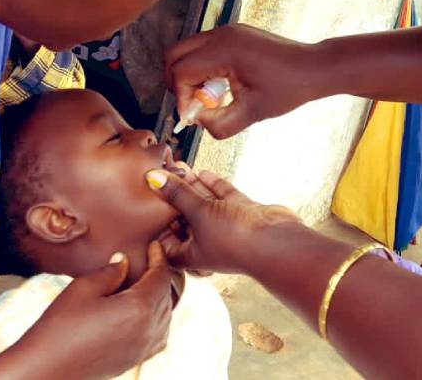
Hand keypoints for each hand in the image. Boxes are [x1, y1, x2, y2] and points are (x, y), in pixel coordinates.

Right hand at [11, 242, 173, 379]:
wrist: (46, 368)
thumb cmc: (60, 327)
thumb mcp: (83, 289)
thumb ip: (109, 272)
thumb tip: (124, 261)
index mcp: (139, 309)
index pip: (161, 277)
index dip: (160, 258)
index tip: (155, 245)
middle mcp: (148, 331)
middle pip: (166, 296)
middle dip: (160, 276)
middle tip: (150, 260)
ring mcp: (143, 349)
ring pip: (166, 316)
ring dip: (161, 297)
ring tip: (146, 283)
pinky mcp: (134, 360)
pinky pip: (159, 336)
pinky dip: (158, 320)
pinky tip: (143, 312)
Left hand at [146, 168, 300, 274]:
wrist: (276, 242)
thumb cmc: (234, 240)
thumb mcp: (198, 214)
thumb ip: (177, 194)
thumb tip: (152, 177)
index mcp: (190, 253)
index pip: (166, 240)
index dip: (156, 223)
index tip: (145, 202)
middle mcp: (207, 242)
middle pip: (184, 218)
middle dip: (173, 197)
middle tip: (162, 175)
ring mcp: (225, 227)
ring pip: (203, 204)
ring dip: (192, 187)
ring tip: (179, 166)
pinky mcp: (242, 214)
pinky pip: (223, 197)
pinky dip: (213, 185)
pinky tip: (203, 172)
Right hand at [165, 24, 318, 138]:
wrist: (314, 68)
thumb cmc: (288, 89)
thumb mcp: (252, 113)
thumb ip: (219, 124)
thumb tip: (198, 121)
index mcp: (224, 50)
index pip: (180, 71)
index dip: (181, 97)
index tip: (193, 116)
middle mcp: (221, 35)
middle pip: (174, 55)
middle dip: (177, 83)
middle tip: (194, 105)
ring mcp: (227, 31)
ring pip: (187, 50)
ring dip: (190, 75)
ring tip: (212, 97)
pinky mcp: (233, 34)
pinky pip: (203, 48)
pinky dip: (202, 68)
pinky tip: (222, 86)